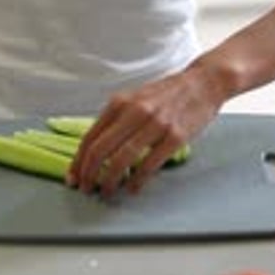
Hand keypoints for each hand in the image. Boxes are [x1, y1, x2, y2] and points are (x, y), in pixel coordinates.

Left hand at [67, 59, 226, 196]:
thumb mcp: (135, 99)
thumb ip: (116, 120)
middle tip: (86, 189)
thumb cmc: (166, 94)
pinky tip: (132, 188)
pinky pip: (149, 165)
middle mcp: (134, 112)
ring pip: (121, 160)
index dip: (78, 162)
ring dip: (110, 181)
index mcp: (120, 102)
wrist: (202, 83)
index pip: (90, 137)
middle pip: (100, 150)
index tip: (73, 177)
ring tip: (107, 191)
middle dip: (88, 174)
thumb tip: (95, 149)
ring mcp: (155, 124)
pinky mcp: (175, 137)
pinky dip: (136, 181)